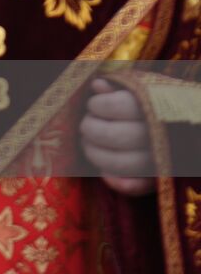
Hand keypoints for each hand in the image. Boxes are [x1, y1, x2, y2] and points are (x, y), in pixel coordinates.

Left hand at [80, 78, 156, 195]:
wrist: (185, 129)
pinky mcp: (158, 180)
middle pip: (114, 135)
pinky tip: (104, 171)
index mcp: (156, 107)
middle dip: (91, 129)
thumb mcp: (140, 91)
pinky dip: (115, 182)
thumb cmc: (154, 106)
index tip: (95, 105)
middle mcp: (160, 135)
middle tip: (87, 125)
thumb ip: (118, 88)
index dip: (97, 105)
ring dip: (94, 154)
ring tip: (88, 143)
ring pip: (119, 163)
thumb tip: (97, 85)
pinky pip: (135, 187)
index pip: (117, 105)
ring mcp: (160, 160)